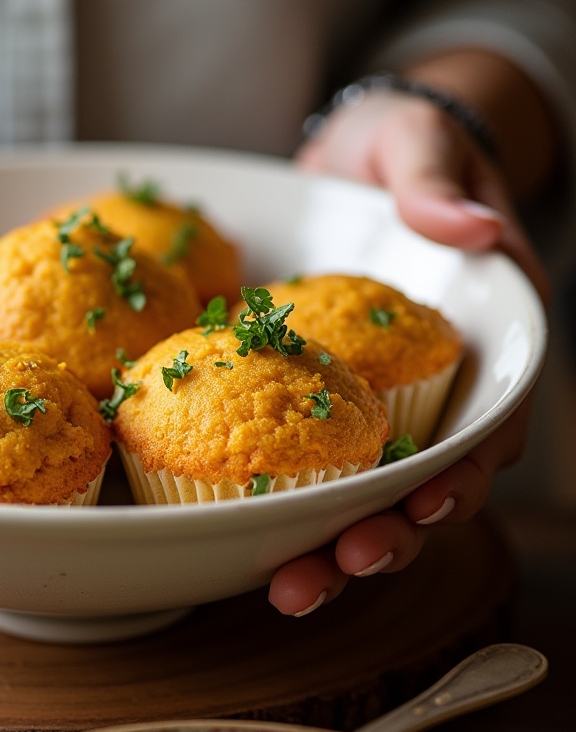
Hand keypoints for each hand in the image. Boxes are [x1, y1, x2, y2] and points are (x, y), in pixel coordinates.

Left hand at [266, 86, 546, 614]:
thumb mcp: (418, 148)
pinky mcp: (323, 393)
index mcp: (483, 337)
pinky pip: (306, 453)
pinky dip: (281, 497)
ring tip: (286, 586)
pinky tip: (241, 534)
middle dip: (384, 533)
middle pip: (426, 481)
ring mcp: (378, 395)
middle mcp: (438, 382)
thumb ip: (437, 186)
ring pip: (365, 486)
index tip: (422, 509)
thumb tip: (471, 230)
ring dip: (329, 539)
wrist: (353, 153)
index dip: (461, 476)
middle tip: (332, 571)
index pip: (490, 426)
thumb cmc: (403, 144)